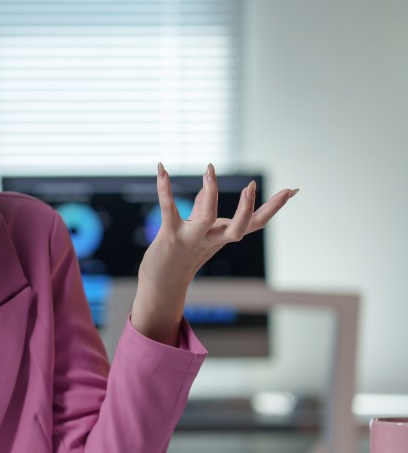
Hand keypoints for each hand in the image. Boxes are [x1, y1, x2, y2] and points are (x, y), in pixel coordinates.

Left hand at [131, 163, 297, 344]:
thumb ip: (203, 207)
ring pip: (206, 218)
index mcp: (222, 236)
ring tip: (210, 170)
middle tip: (252, 185)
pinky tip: (162, 169)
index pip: (255, 223)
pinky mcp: (169, 235)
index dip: (274, 208)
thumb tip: (208, 188)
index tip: (292, 189)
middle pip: (239, 228)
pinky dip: (165, 189)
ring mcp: (191, 238)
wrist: (161, 283)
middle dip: (247, 208)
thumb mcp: (197, 230)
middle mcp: (211, 239)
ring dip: (210, 194)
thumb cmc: (180, 254)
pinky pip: (169, 209)